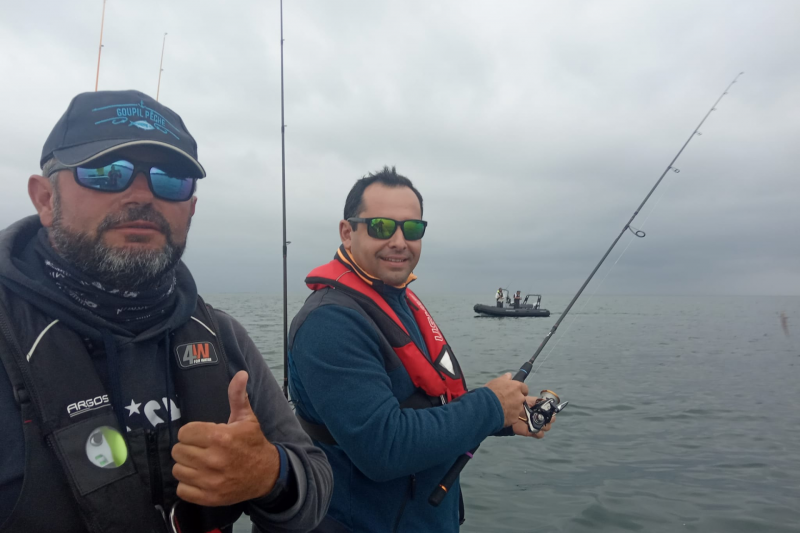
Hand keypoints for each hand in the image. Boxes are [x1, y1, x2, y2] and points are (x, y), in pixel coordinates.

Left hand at [172, 371, 278, 505]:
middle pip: (178, 451)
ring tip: (199, 463)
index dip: (192, 432)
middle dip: (188, 448)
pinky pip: (181, 490)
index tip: (201, 435)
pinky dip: (188, 485)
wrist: (267, 474)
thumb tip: (240, 373)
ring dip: (186, 466)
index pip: (184, 432)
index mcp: (220, 437)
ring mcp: (209, 480)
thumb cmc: (253, 444)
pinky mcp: (208, 497)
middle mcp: (213, 459)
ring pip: (178, 470)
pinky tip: (199, 477)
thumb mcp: (246, 418)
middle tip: (200, 449)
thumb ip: (238, 396)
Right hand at [484, 373, 528, 427]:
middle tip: (507, 401)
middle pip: (521, 399)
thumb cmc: (490, 391)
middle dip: (516, 400)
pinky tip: (502, 416)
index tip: (516, 392)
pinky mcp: (514, 419)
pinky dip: (510, 417)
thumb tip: (509, 375)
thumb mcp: (496, 381)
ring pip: (518, 409)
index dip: (520, 390)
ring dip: (513, 409)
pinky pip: (514, 418)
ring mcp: (518, 409)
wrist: (485, 406)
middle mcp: (520, 398)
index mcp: (517, 387)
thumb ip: (505, 378)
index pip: (525, 388)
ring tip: (503, 410)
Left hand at [512, 397, 554, 438]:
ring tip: (538, 423)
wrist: (509, 412)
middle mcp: (539, 417)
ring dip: (544, 426)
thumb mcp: (528, 400)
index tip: (549, 411)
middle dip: (550, 418)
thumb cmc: (518, 404)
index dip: (551, 411)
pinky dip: (539, 433)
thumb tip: (547, 401)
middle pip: (551, 419)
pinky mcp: (531, 432)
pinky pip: (540, 435)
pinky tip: (535, 429)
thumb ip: (538, 400)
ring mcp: (536, 425)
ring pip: (547, 427)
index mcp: (539, 409)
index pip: (550, 411)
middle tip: (543, 417)